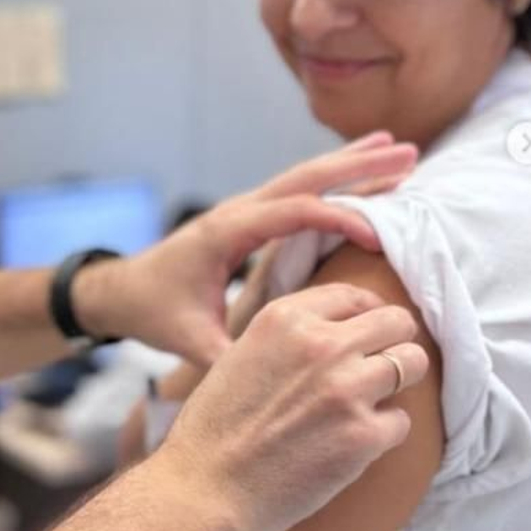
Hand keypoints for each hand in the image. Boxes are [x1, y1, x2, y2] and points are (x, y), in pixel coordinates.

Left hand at [75, 133, 417, 364]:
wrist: (121, 289)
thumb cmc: (153, 310)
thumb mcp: (185, 338)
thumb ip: (223, 357)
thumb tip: (266, 380)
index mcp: (227, 232)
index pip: (293, 212)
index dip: (338, 218)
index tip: (377, 235)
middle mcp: (238, 210)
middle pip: (307, 177)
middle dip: (359, 166)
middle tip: (409, 153)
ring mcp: (244, 209)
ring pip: (305, 176)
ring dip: (352, 164)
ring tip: (399, 150)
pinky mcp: (250, 218)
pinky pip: (299, 192)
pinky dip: (335, 181)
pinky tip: (365, 178)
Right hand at [152, 282, 428, 530]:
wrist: (204, 491)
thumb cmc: (215, 429)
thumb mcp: (241, 354)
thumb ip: (290, 336)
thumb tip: (338, 330)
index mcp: (286, 318)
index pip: (355, 297)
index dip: (366, 316)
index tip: (368, 334)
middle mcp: (321, 345)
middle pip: (396, 321)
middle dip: (393, 342)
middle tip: (383, 365)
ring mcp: (347, 389)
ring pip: (413, 363)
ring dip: (398, 383)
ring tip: (374, 403)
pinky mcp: (363, 437)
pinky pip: (402, 422)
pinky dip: (383, 434)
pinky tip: (354, 445)